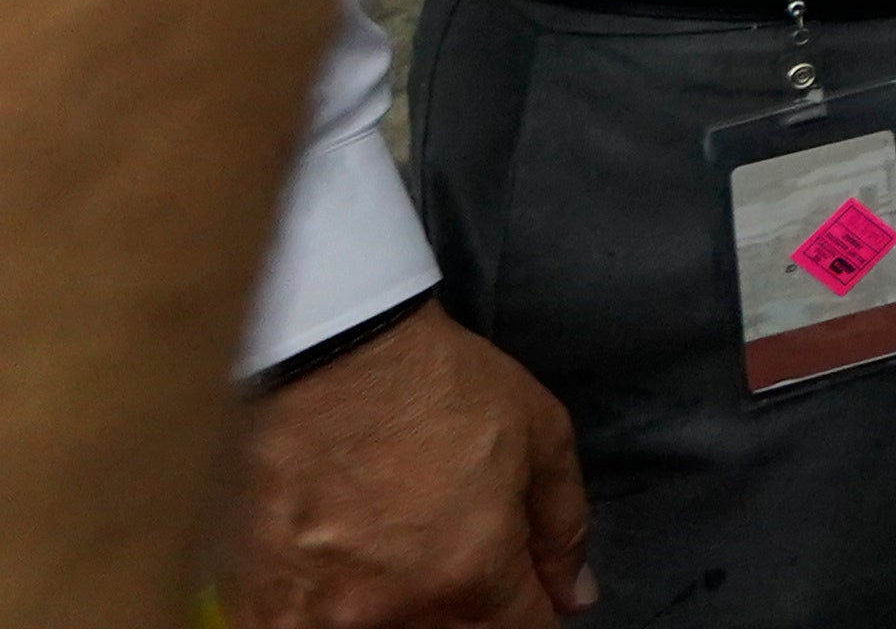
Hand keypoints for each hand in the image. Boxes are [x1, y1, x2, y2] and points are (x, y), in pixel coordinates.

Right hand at [222, 301, 588, 627]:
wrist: (325, 351)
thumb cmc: (438, 384)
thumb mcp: (541, 435)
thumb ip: (563, 528)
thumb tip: (576, 599)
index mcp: (471, 572)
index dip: (530, 614)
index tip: (519, 588)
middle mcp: (394, 609)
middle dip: (465, 611)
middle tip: (450, 551)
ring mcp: (319, 615)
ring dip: (397, 613)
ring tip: (390, 554)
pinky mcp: (262, 607)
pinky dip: (326, 615)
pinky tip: (336, 574)